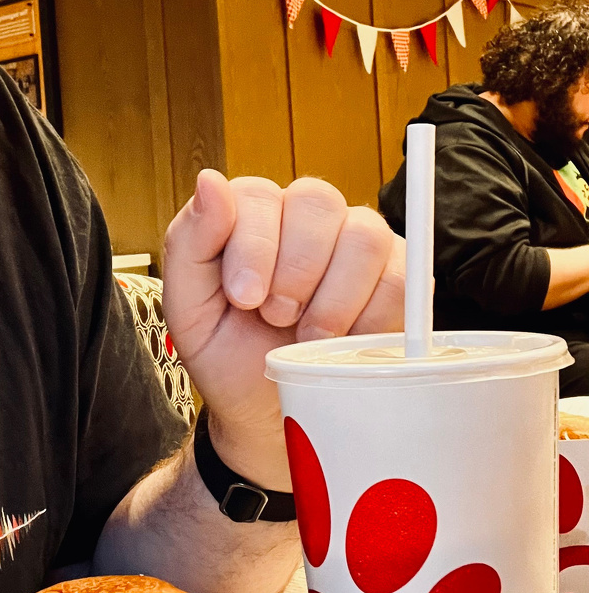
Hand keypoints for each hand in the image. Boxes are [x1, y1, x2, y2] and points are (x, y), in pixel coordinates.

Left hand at [162, 170, 404, 490]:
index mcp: (251, 215)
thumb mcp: (189, 308)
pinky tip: (343, 340)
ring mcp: (356, 241)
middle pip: (317, 201)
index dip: (255, 246)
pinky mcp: (397, 276)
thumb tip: (209, 180)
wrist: (269, 412)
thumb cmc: (228, 355)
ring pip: (364, 235)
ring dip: (333, 296)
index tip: (244, 298)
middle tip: (276, 317)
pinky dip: (370, 317)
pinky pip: (402, 277)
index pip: (260, 193)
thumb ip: (191, 242)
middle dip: (294, 270)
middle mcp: (306, 217)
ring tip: (308, 334)